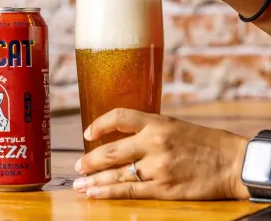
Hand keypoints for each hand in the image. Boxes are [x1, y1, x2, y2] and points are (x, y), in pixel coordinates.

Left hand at [73, 108, 249, 200]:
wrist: (233, 162)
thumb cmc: (204, 143)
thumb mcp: (173, 126)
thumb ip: (147, 130)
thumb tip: (119, 138)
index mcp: (156, 123)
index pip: (118, 117)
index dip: (99, 124)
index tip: (87, 133)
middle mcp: (154, 143)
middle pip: (111, 151)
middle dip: (90, 160)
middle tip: (77, 166)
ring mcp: (158, 167)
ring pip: (116, 174)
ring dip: (94, 180)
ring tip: (80, 184)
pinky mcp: (164, 188)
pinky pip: (130, 190)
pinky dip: (108, 192)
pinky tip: (95, 194)